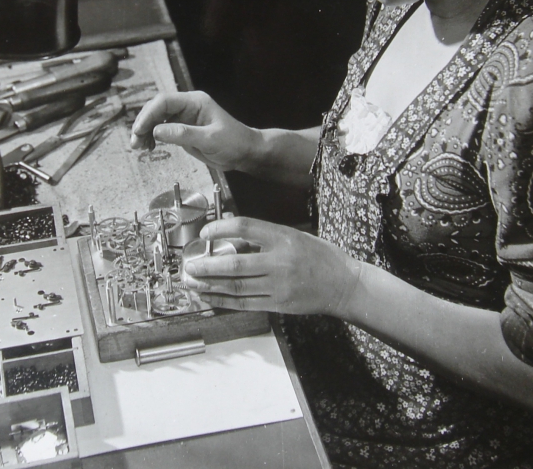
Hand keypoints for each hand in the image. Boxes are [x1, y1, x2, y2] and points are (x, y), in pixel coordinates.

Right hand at [130, 91, 259, 173]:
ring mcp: (184, 117)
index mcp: (194, 102)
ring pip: (156, 119)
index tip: (139, 130)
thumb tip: (156, 131)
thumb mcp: (210, 140)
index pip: (164, 101)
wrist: (245, 153)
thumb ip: (183, 134)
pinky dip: (152, 137)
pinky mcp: (183, 129)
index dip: (148, 114)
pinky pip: (162, 129)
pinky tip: (149, 147)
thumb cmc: (233, 143)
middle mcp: (187, 106)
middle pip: (157, 108)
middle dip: (144, 123)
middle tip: (135, 143)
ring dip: (145, 131)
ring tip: (139, 147)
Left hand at [183, 217, 361, 316]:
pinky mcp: (278, 305)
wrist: (344, 285)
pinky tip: (208, 297)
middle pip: (235, 264)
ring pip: (236, 287)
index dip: (221, 229)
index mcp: (284, 238)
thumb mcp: (294, 234)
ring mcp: (278, 286)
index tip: (206, 232)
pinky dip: (223, 301)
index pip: (245, 228)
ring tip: (192, 282)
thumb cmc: (320, 256)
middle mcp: (280, 262)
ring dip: (209, 285)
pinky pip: (245, 304)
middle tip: (188, 265)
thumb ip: (264, 233)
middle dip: (207, 265)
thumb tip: (231, 228)